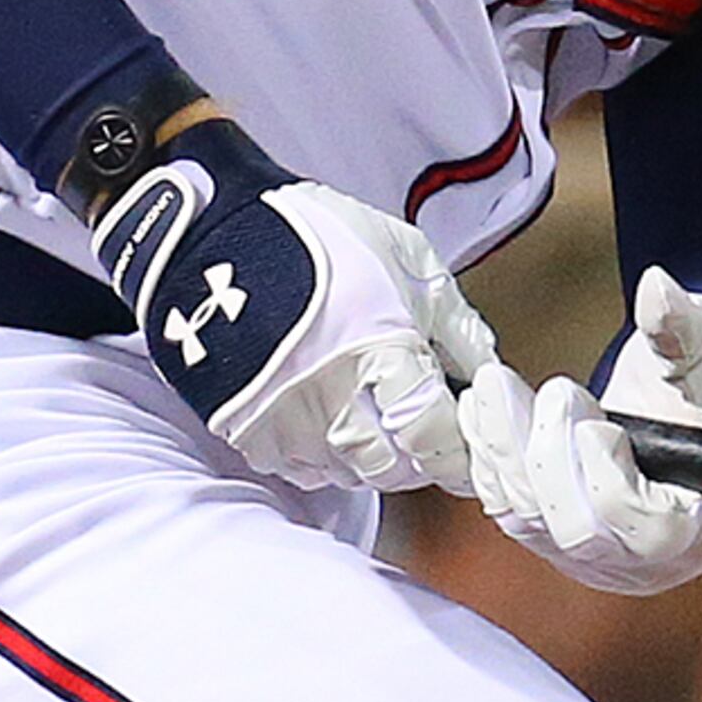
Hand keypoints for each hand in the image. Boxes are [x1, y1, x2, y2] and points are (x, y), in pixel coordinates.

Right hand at [87, 116, 492, 495]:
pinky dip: (318, 459)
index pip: (431, 437)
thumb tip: (486, 366)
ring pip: (344, 473)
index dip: (454, 455)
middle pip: (389, 466)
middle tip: (419, 440)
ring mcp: (284, 415)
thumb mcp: (405, 255)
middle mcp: (333, 394)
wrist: (215, 228)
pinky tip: (326, 428)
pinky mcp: (244, 424)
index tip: (461, 454)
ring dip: (368, 461)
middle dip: (414, 461)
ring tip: (375, 429)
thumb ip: (454, 318)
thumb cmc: (314, 235)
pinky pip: (294, 469)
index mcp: (381, 350)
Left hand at [459, 265, 701, 595]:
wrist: (676, 417)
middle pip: (576, 529)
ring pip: (528, 519)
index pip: (647, 530)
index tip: (595, 419)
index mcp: (697, 525)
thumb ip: (684, 325)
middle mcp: (639, 558)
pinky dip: (487, 460)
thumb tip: (656, 291)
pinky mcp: (547, 536)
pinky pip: (504, 508)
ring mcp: (588, 553)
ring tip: (494, 388)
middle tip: (543, 391)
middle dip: (544, 455)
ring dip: (502, 450)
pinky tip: (479, 411)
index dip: (609, 478)